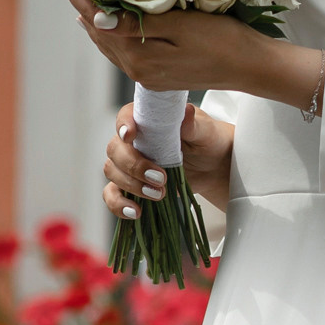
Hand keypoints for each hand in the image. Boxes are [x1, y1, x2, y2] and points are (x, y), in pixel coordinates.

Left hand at [46, 0, 316, 102]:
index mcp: (138, 58)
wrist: (251, 67)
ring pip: (108, 41)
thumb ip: (137, 25)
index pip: (96, 20)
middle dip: (77, 3)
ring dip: (91, 17)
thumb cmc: (222, 40)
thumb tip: (96, 18)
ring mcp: (147, 74)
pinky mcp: (158, 73)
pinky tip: (108, 18)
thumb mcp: (180, 26)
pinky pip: (124, 48)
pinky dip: (111, 29)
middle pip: (96, 32)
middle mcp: (137, 70)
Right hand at [104, 104, 232, 223]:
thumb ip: (193, 124)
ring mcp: (129, 163)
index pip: (125, 116)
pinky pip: (112, 195)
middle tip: (160, 178)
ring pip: (112, 171)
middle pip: (115, 149)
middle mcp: (133, 140)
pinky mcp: (131, 186)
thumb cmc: (207, 140)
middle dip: (133, 166)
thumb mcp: (204, 131)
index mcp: (147, 119)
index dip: (123, 125)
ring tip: (158, 194)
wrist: (213, 166)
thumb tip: (187, 112)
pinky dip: (118, 204)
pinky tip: (136, 212)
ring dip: (131, 185)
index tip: (130, 136)